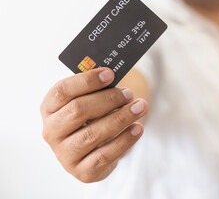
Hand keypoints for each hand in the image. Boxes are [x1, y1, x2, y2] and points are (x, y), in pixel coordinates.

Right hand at [40, 68, 147, 182]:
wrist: (93, 152)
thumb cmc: (91, 118)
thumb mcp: (88, 101)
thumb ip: (96, 89)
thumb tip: (114, 76)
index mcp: (49, 109)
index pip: (62, 91)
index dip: (87, 81)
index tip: (110, 74)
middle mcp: (52, 132)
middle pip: (78, 110)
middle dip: (108, 99)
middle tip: (129, 94)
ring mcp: (65, 154)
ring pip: (92, 134)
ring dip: (121, 118)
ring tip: (140, 107)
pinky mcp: (82, 171)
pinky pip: (105, 155)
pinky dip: (124, 140)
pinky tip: (138, 128)